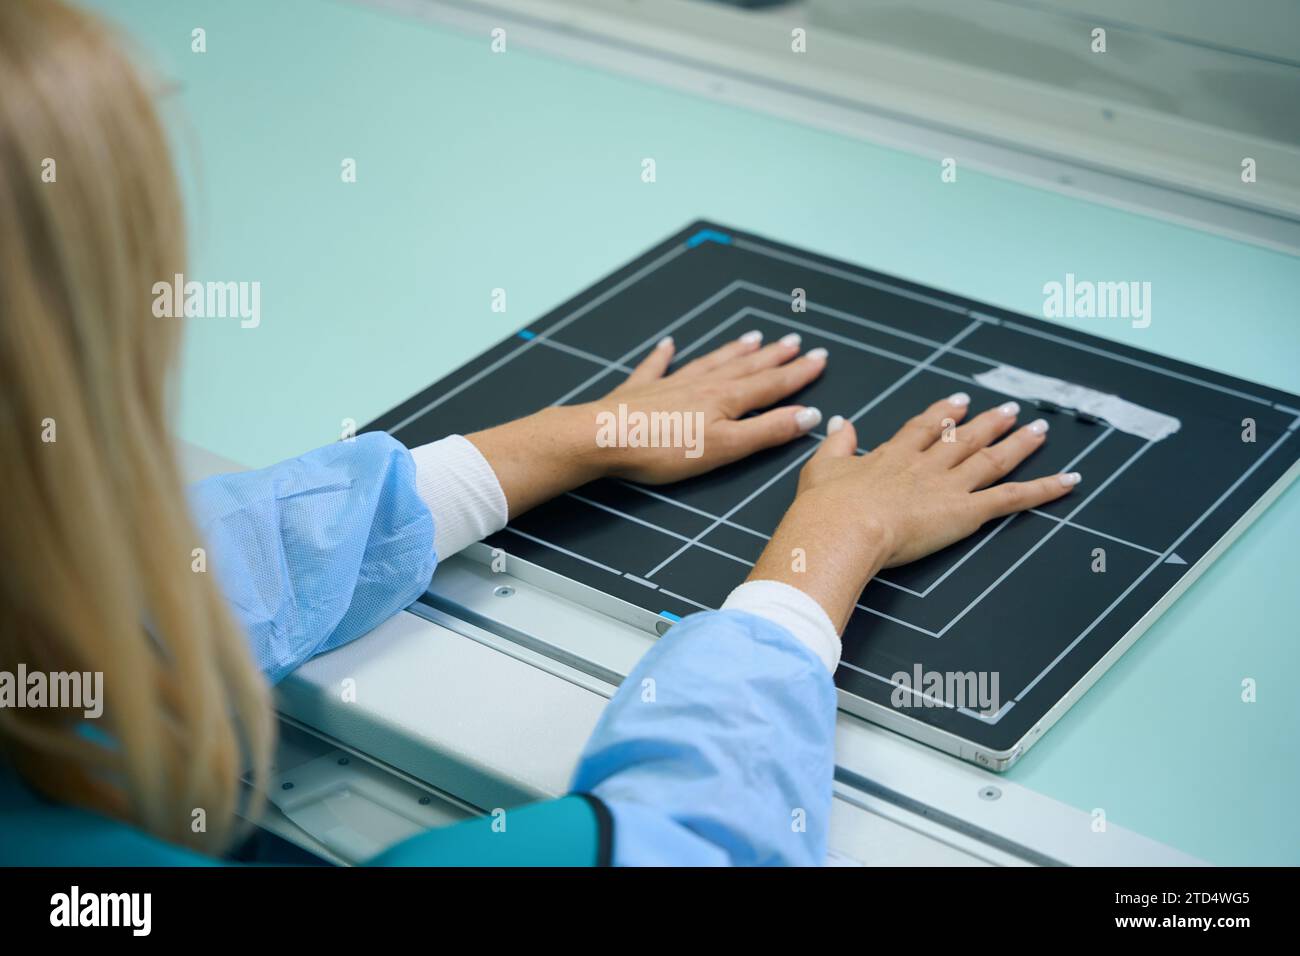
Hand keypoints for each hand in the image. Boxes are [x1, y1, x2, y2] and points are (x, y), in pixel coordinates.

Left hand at [467, 330, 827, 515]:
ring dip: (733, 350)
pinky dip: (664, 355)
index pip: (771, 384)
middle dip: (773, 357)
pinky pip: (657, 367)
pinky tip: (667, 344)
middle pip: (745, 367)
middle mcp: (702, 385)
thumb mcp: (726, 448)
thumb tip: (808, 416)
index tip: (820, 358)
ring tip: (753, 337)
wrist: (603, 438)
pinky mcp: (640, 391)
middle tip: (795, 342)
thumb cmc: (665, 450)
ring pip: (710, 362)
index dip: (798, 374)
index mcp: (726, 400)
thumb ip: (767, 432)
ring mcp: (670, 384)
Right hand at [748, 393, 1081, 631]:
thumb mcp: (821, 468)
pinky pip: (1012, 499)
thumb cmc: (826, 507)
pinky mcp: (966, 511)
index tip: (957, 402)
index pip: (924, 429)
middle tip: (1009, 411)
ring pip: (992, 459)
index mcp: (892, 456)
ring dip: (1018, 443)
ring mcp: (948, 486)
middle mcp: (926, 465)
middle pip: (964, 438)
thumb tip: (841, 423)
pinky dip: (1044, 489)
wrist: (842, 527)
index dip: (943, 415)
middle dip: (988, 423)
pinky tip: (1069, 480)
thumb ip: (837, 445)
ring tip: (1039, 429)